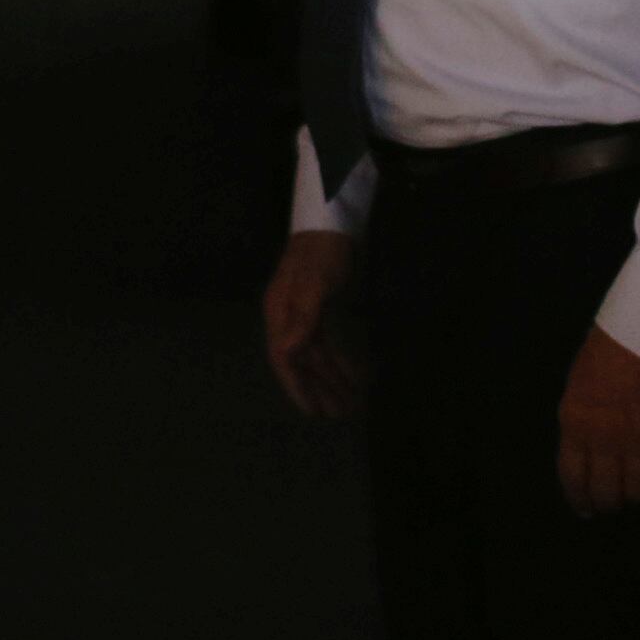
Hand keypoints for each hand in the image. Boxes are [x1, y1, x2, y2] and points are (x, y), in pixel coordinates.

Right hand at [265, 229, 367, 418]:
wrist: (333, 223)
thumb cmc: (321, 252)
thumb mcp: (314, 283)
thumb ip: (302, 318)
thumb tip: (287, 350)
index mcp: (280, 314)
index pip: (285, 359)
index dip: (297, 387)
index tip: (313, 412)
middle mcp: (291, 319)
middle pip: (305, 363)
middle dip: (322, 389)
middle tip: (341, 415)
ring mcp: (309, 315)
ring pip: (321, 356)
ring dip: (335, 379)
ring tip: (352, 404)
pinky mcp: (327, 311)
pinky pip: (334, 343)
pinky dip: (345, 360)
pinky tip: (359, 375)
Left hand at [556, 328, 639, 513]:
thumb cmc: (608, 347)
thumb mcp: (579, 384)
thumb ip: (580, 420)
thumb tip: (586, 449)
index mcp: (576, 424)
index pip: (573, 477)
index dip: (579, 498)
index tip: (584, 508)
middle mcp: (605, 440)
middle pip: (606, 492)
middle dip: (607, 503)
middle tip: (611, 503)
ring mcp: (639, 441)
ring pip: (637, 489)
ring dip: (635, 494)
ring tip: (635, 490)